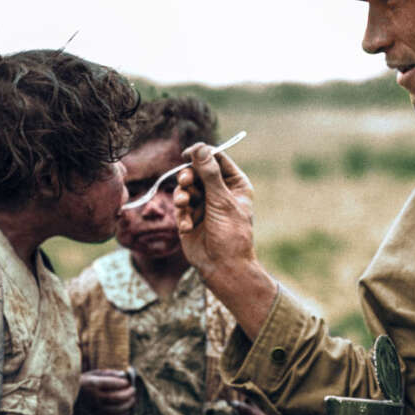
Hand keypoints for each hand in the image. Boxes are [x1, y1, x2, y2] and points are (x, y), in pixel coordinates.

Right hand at [78, 369, 135, 414]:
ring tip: (132, 399)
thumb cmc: (86, 382)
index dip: (120, 383)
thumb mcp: (94, 373)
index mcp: (91, 384)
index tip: (127, 382)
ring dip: (127, 405)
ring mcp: (95, 408)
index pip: (107, 384)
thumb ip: (109, 373)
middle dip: (127, 394)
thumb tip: (124, 375)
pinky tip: (127, 410)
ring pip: (115, 409)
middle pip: (114, 397)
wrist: (72, 397)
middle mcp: (93, 397)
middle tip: (133, 390)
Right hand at [172, 144, 276, 337]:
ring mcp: (203, 204)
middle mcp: (218, 191)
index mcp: (234, 184)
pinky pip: (180, 207)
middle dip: (188, 177)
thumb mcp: (221, 200)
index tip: (188, 154)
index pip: (216, 159)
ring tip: (184, 205)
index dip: (202, 153)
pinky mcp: (190, 217)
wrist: (223, 267)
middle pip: (196, 171)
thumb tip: (200, 148)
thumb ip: (209, 174)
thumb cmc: (231, 234)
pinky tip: (188, 227)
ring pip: (185, 188)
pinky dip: (182, 215)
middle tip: (185, 183)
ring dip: (182, 196)